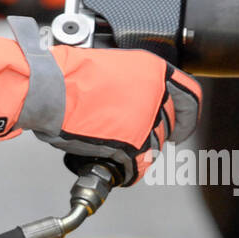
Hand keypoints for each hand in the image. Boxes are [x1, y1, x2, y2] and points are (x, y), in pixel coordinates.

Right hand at [0, 18, 200, 184]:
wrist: (47, 88)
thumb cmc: (68, 74)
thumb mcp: (112, 66)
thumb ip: (135, 83)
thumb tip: (142, 101)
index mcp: (154, 69)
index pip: (190, 96)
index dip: (187, 115)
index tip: (182, 125)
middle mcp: (156, 94)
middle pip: (169, 125)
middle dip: (153, 134)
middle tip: (129, 134)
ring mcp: (146, 120)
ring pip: (154, 148)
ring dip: (137, 151)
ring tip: (111, 143)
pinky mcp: (132, 145)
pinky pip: (138, 167)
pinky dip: (128, 171)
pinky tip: (113, 163)